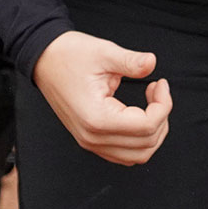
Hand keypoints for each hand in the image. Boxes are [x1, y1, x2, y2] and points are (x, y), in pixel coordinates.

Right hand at [31, 29, 171, 164]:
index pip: (147, 126)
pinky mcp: (91, 140)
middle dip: (161, 117)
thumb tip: (152, 63)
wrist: (44, 60)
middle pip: (146, 144)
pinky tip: (140, 115)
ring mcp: (90, 142)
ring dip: (153, 132)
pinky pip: (124, 154)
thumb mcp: (104, 52)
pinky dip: (140, 140)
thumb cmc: (70, 55)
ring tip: (152, 103)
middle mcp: (93, 137)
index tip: (160, 83)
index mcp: (97, 118)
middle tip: (158, 90)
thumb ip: (131, 61)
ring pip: (138, 155)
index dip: (163, 105)